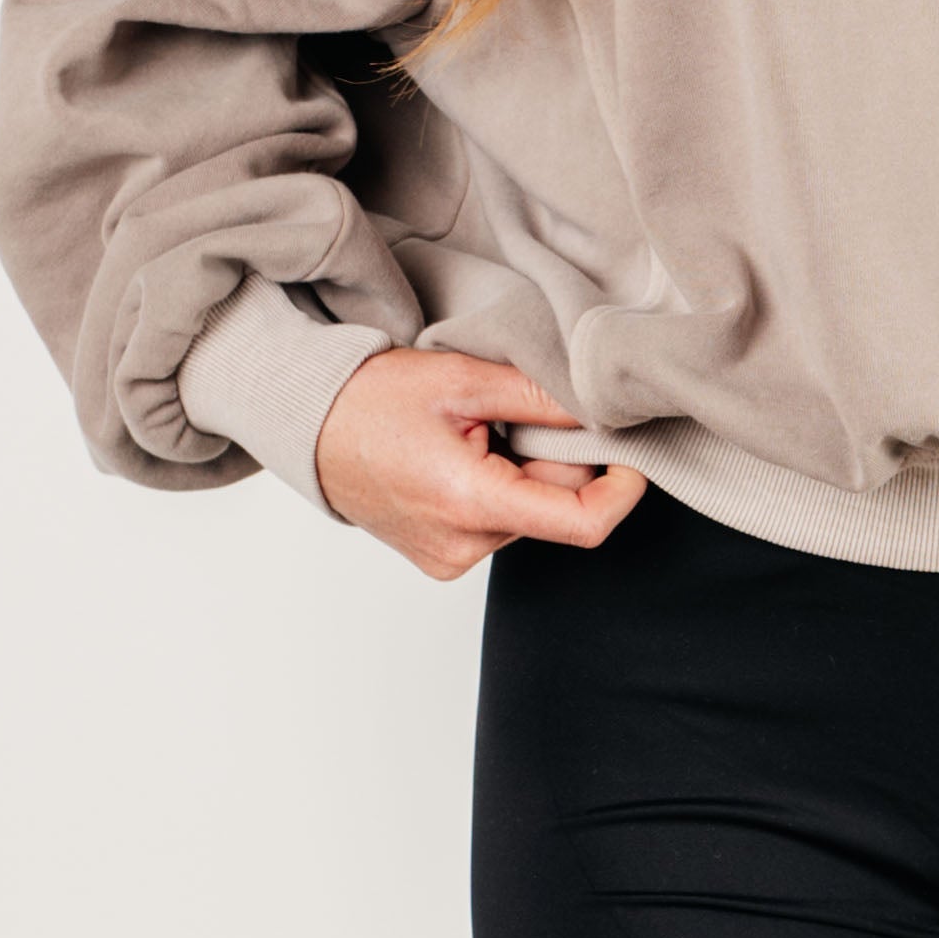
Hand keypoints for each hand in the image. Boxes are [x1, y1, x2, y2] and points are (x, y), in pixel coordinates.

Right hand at [310, 347, 646, 582]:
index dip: (622, 490)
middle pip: (556, 508)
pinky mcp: (442, 559)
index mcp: (471, 503)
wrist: (306, 425)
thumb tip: (602, 409)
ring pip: (529, 515)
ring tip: (474, 435)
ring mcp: (451, 559)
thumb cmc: (368, 398)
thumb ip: (541, 397)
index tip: (632, 457)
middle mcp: (464, 546)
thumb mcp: (461, 378)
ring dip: (524, 473)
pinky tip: (461, 458)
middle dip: (556, 460)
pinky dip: (498, 489)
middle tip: (514, 415)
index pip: (583, 523)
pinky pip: (499, 524)